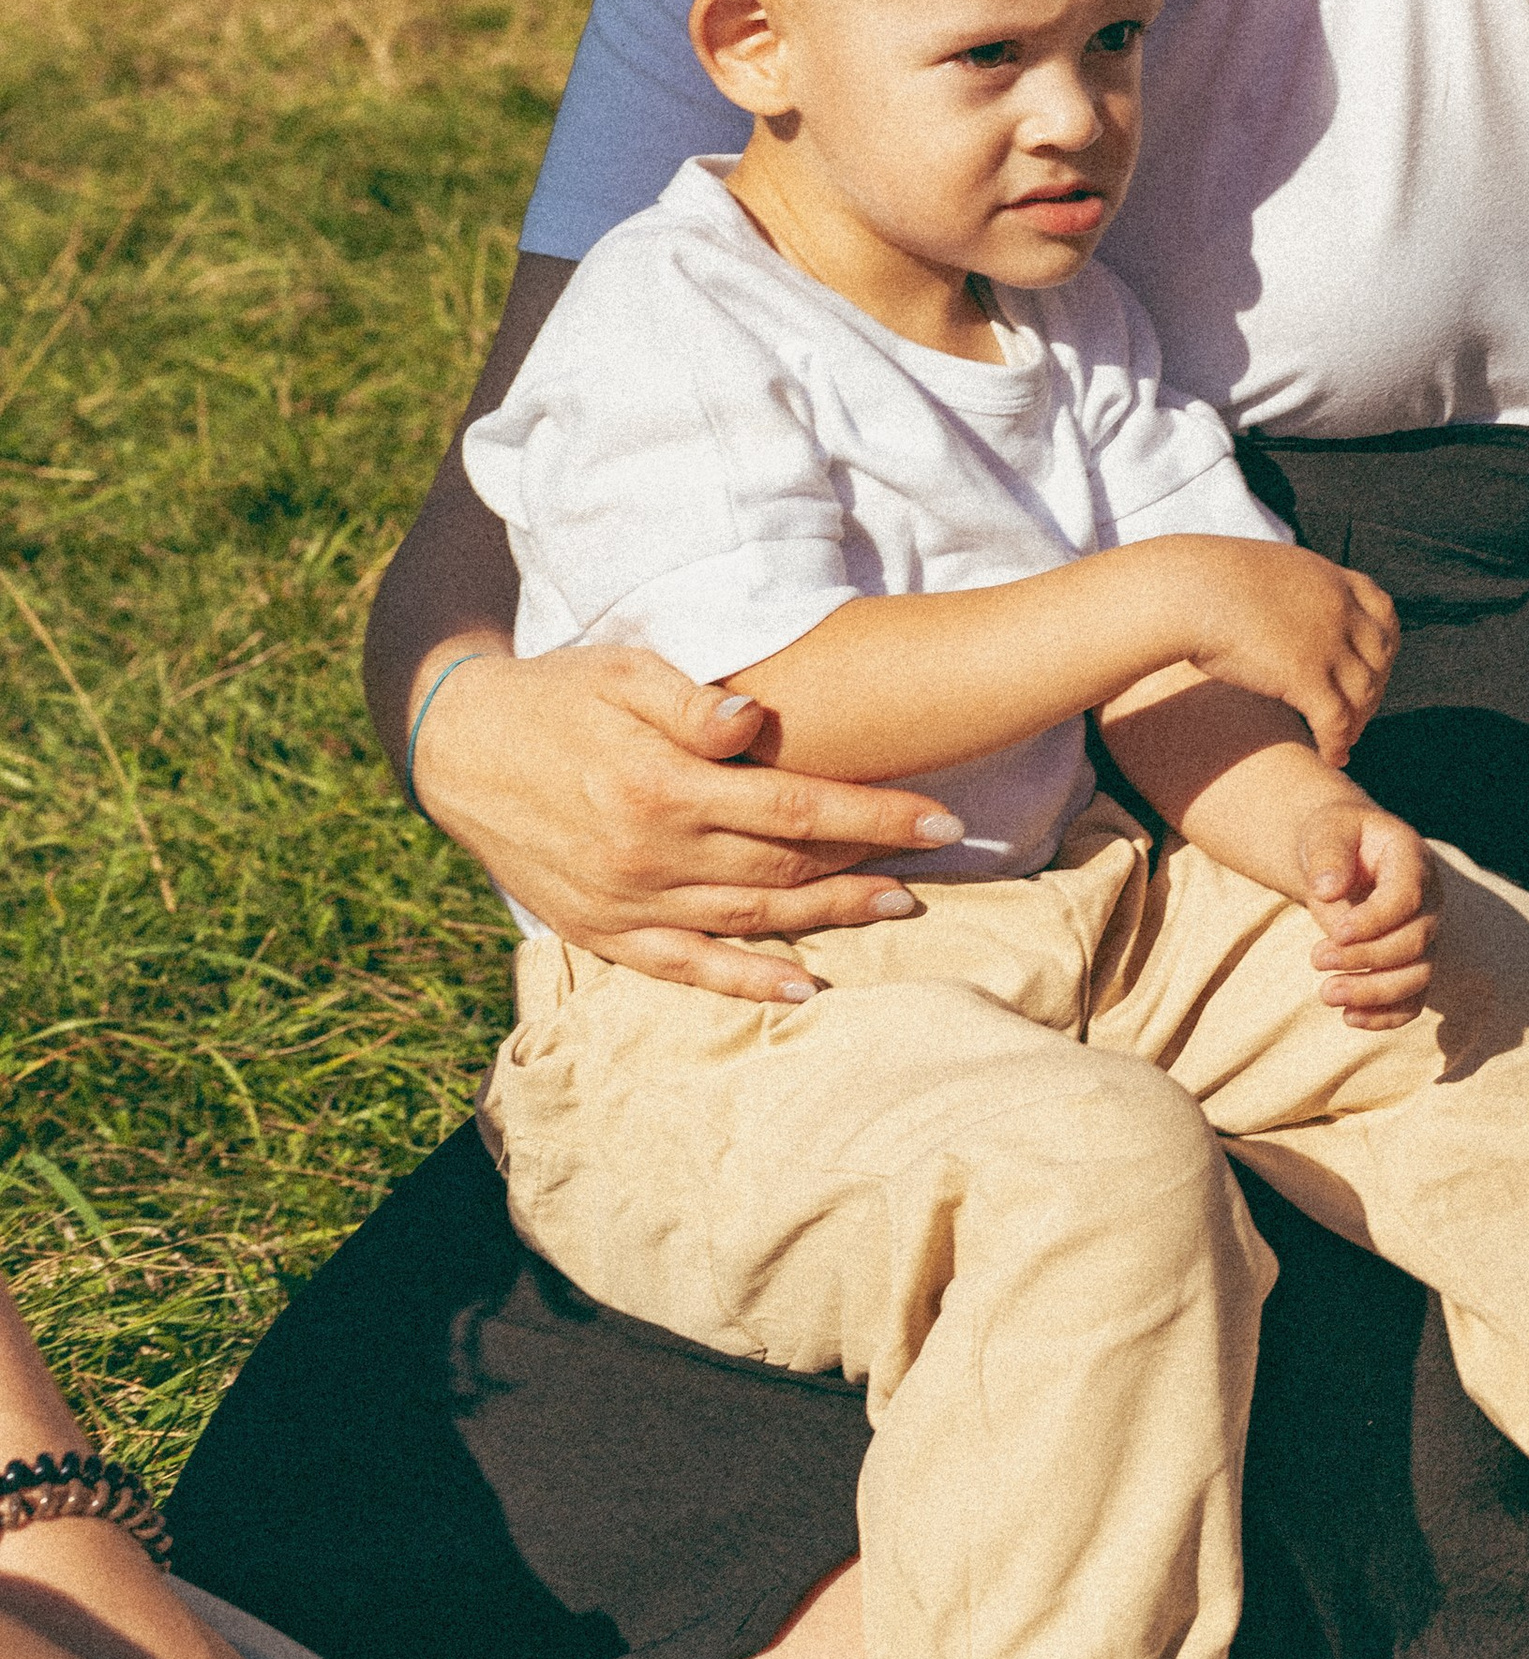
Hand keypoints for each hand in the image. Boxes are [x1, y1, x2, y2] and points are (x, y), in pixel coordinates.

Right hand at [412, 640, 964, 1005]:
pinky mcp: (600, 932)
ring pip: (749, 920)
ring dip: (829, 919)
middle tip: (939, 863)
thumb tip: (754, 721)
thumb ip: (691, 702)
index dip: (875, 814)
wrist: (458, 745)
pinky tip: (801, 988)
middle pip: (785, 868)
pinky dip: (745, 984)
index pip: (796, 807)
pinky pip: (684, 969)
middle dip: (870, 866)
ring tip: (896, 909)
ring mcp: (624, 902)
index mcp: (660, 785)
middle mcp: (648, 854)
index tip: (940, 817)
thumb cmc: (558, 692)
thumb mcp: (621, 670)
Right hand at [1181, 544, 1400, 770]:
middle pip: (1379, 657)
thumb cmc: (1206, 582)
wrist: (1186, 590)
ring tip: (1342, 741)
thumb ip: (1288, 592)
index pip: (1384, 612)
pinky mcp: (1306, 676)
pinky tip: (1330, 757)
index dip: (1384, 644)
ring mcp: (1326, 642)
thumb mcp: (1265, 573)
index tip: (1373, 666)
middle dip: (1374, 689)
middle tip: (1357, 714)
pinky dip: (1338, 743)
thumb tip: (1279, 609)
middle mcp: (1338, 608)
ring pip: (1365, 694)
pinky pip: (1338, 721)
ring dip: (1358, 723)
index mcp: (1330, 578)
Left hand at [1302, 800, 1440, 1027]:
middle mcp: (1429, 901)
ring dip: (1373, 993)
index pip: (1407, 899)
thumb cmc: (1336, 837)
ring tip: (1326, 993)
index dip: (1375, 921)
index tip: (1336, 932)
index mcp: (1412, 861)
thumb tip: (1327, 892)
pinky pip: (1412, 1001)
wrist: (1344, 852)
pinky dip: (1386, 1016)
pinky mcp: (1411, 965)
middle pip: (1414, 942)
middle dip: (1366, 958)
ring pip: (1417, 977)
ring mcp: (1425, 936)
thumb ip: (1328, 855)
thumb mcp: (1327, 831)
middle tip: (1316, 958)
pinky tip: (1349, 1018)